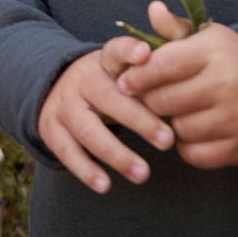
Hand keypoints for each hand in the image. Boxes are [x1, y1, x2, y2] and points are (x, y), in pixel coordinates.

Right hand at [38, 45, 174, 194]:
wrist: (56, 83)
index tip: (145, 54)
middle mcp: (82, 80)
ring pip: (88, 130)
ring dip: (116, 154)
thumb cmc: (110, 81)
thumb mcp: (126, 66)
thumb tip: (186, 56)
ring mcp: (64, 105)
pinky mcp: (51, 129)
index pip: (116, 51)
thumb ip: (155, 61)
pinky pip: (67, 151)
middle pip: (109, 98)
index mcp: (104, 61)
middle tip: (167, 140)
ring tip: (143, 173)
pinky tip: (105, 185)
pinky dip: (85, 169)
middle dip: (139, 120)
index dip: (129, 51)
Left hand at [116, 1, 237, 168]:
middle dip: (150, 100)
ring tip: (177, 111)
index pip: (163, 64)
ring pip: (178, 129)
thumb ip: (173, 27)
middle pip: (164, 100)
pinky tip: (193, 129)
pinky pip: (194, 154)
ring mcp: (234, 118)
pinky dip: (187, 145)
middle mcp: (227, 84)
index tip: (124, 81)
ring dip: (170, 123)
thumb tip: (153, 8)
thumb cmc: (226, 61)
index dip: (137, 75)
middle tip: (151, 97)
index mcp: (214, 51)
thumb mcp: (204, 36)